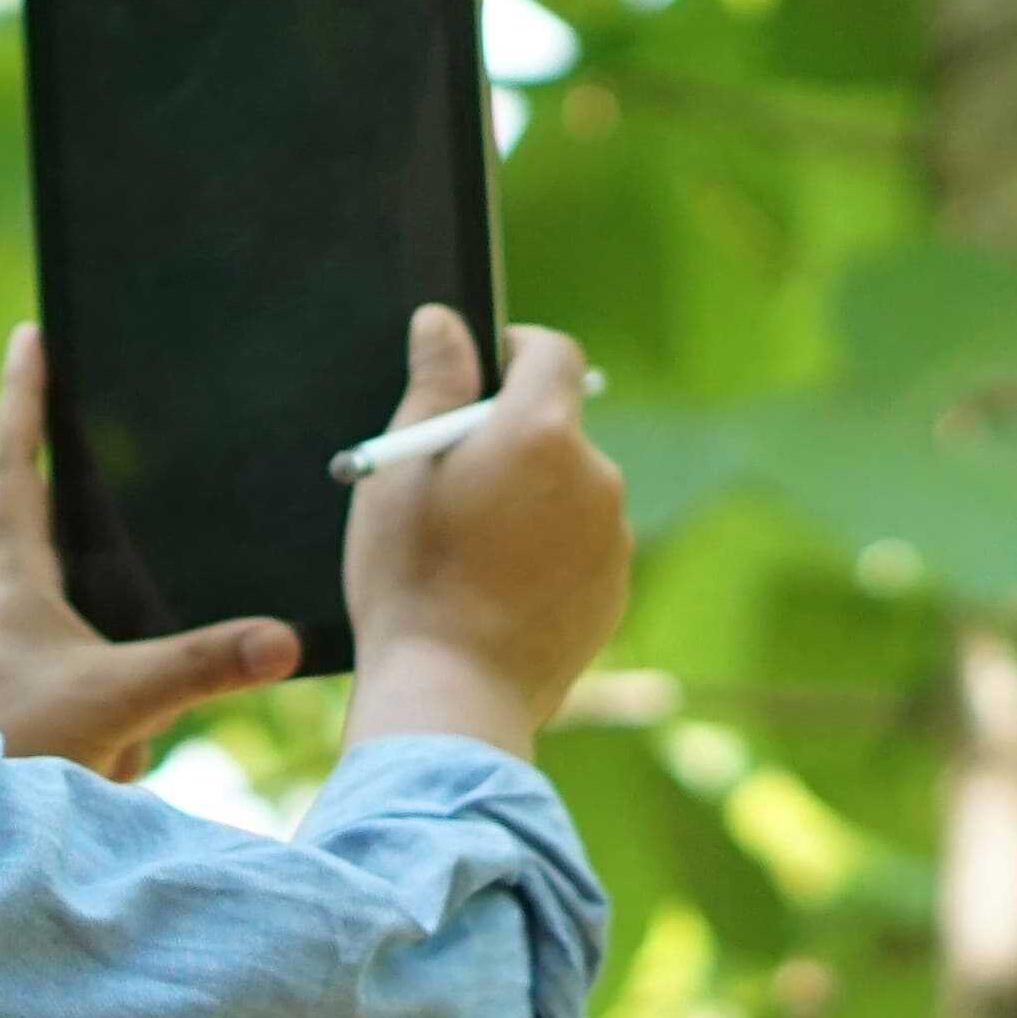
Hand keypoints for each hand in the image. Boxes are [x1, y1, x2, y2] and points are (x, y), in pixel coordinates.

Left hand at [0, 326, 305, 779]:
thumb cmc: (4, 754)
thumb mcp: (118, 704)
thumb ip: (204, 668)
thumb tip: (284, 641)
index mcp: (11, 582)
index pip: (15, 467)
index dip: (25, 399)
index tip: (27, 335)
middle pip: (78, 583)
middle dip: (116, 621)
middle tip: (126, 634)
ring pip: (90, 666)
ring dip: (111, 715)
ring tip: (98, 759)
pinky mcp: (1, 716)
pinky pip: (82, 717)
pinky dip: (100, 748)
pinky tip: (91, 783)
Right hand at [342, 307, 629, 760]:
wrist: (451, 695)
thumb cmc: (411, 578)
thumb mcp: (401, 470)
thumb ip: (433, 384)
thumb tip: (444, 322)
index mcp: (541, 431)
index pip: (554, 353)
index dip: (518, 351)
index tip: (483, 371)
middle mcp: (596, 476)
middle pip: (559, 429)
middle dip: (514, 440)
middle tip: (454, 482)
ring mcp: (613, 538)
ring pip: (570, 492)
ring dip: (532, 500)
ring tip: (470, 551)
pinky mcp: (615, 592)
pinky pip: (581, 548)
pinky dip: (548, 554)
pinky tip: (496, 591)